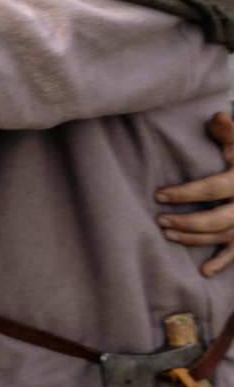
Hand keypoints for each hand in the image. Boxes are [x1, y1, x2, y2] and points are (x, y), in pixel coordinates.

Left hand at [159, 111, 233, 274]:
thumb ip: (227, 131)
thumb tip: (218, 115)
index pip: (211, 189)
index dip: (185, 193)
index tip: (159, 195)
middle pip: (217, 219)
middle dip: (188, 222)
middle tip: (159, 219)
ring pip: (224, 236)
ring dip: (195, 239)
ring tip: (167, 234)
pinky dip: (222, 263)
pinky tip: (204, 271)